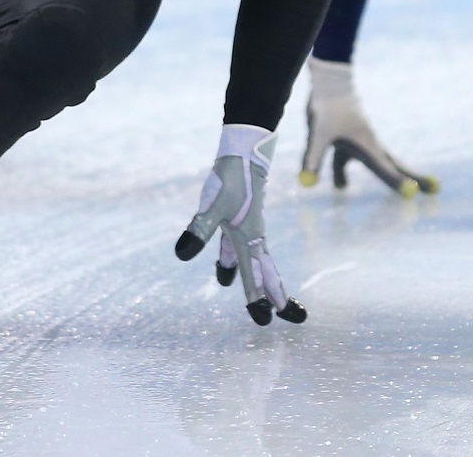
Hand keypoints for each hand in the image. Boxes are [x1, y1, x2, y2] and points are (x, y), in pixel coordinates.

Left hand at [175, 124, 306, 325]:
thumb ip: (199, 230)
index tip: (266, 320)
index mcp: (248, 239)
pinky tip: (225, 267)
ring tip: (251, 297)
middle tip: (289, 317)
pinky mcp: (237, 218)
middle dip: (273, 294)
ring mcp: (246, 228)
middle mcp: (251, 237)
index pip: (254, 275)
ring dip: (254, 279)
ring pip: (252, 261)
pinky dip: (233, 261)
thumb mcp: (211, 206)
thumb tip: (183, 254)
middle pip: (265, 272)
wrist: (244, 153)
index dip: (258, 298)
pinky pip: (237, 248)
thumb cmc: (230, 178)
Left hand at [298, 59, 438, 196]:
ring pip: (377, 164)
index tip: (413, 195)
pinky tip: (340, 186)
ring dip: (389, 177)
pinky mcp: (345, 140)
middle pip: (394, 166)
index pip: (385, 169)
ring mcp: (359, 143)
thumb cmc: (326, 107)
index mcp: (366, 146)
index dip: (398, 183)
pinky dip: (345, 174)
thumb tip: (306, 183)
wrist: (329, 83)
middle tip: (436, 190)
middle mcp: (368, 146)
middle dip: (414, 179)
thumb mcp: (317, 133)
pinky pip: (349, 162)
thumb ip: (312, 157)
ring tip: (407, 192)